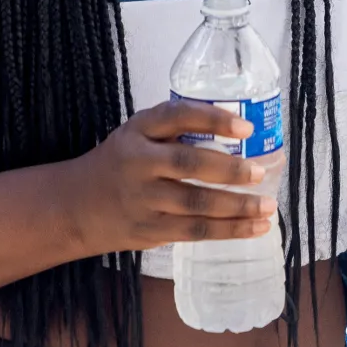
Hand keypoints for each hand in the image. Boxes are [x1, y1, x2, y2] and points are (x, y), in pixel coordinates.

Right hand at [60, 100, 278, 256]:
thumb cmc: (120, 163)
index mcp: (138, 130)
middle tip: (260, 171)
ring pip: (198, 203)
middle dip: (230, 169)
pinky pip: (197, 231)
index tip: (245, 127)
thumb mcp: (136, 135)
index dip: (212, 119)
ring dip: (238, 206)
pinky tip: (255, 227)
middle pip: (189, 163)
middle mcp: (139, 162)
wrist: (78, 205)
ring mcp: (145, 199)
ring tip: (268, 205)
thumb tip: (236, 135)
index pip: (176, 116)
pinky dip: (230, 230)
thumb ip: (173, 132)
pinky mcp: (152, 230)